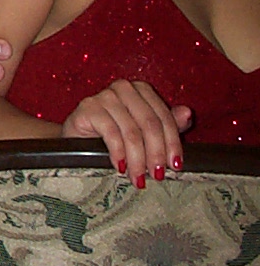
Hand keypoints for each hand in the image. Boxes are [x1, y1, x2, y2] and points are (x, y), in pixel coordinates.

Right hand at [61, 79, 193, 186]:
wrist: (77, 138)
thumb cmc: (113, 134)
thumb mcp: (144, 131)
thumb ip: (167, 123)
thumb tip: (188, 113)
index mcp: (141, 90)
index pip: (163, 117)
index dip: (173, 143)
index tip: (176, 166)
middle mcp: (123, 88)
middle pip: (149, 124)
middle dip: (156, 153)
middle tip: (158, 175)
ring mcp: (104, 96)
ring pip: (131, 132)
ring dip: (138, 159)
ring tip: (139, 178)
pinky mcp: (88, 107)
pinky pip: (111, 133)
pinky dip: (119, 154)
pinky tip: (121, 168)